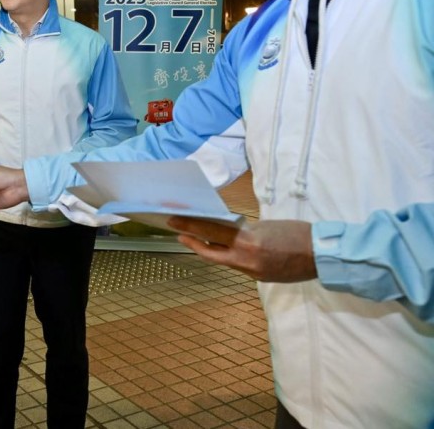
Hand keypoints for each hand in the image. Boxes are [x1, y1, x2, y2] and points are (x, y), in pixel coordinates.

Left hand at [167, 217, 316, 281]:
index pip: (213, 231)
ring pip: (224, 259)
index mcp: (249, 241)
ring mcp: (253, 271)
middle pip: (211, 250)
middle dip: (193, 240)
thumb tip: (228, 230)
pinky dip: (230, 256)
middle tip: (177, 231)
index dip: (192, 226)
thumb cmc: (298, 233)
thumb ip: (245, 230)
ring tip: (197, 237)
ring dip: (211, 248)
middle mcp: (248, 259)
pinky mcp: (260, 278)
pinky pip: (238, 265)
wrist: (323, 255)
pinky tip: (225, 248)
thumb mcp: (267, 226)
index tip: (175, 221)